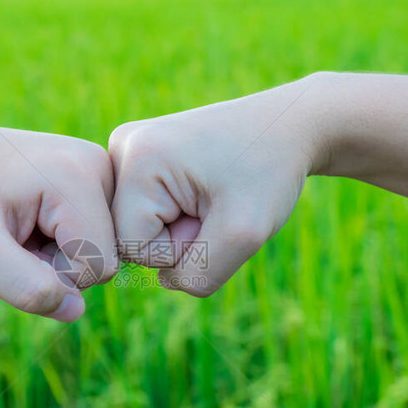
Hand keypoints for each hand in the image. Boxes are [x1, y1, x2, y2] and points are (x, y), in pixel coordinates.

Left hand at [0, 114, 117, 321]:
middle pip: (105, 257)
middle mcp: (100, 163)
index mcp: (79, 175)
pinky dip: (61, 240)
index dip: (52, 274)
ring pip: (100, 249)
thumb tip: (76, 309)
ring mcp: (100, 167)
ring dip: (58, 253)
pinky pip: (94, 234)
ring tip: (19, 225)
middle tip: (12, 234)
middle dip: (57, 263)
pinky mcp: (93, 176)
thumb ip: (23, 286)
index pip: (99, 266)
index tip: (11, 243)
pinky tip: (31, 219)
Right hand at [108, 75, 324, 295]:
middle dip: (179, 237)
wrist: (287, 127)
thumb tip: (165, 280)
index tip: (214, 210)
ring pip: (139, 229)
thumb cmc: (269, 172)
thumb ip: (198, 275)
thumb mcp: (244, 235)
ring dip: (181, 228)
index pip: (133, 247)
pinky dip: (179, 216)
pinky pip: (147, 214)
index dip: (180, 248)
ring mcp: (127, 150)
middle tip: (216, 202)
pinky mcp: (139, 158)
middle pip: (130, 238)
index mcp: (136, 156)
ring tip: (211, 195)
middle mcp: (121, 146)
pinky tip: (202, 190)